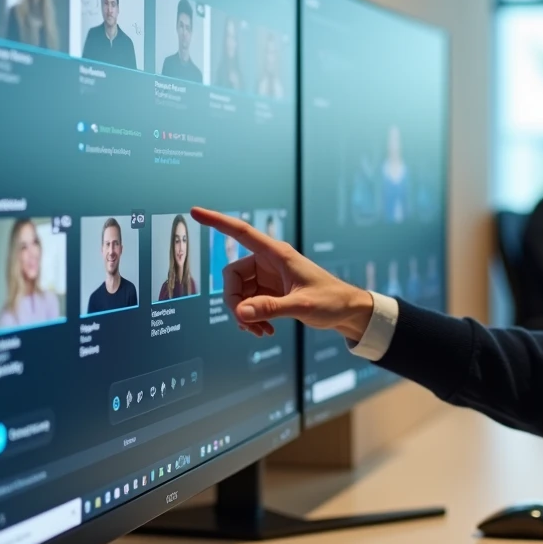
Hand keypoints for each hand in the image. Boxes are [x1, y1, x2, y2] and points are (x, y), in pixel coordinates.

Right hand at [190, 207, 373, 339]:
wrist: (347, 312)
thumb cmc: (332, 301)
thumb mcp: (302, 305)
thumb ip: (271, 308)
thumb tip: (241, 313)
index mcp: (277, 254)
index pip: (241, 233)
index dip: (217, 221)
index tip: (195, 211)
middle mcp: (269, 263)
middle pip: (232, 276)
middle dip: (234, 301)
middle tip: (246, 323)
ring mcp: (268, 278)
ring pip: (238, 293)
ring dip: (244, 315)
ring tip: (261, 332)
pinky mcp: (269, 292)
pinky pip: (248, 303)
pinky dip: (251, 318)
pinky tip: (265, 331)